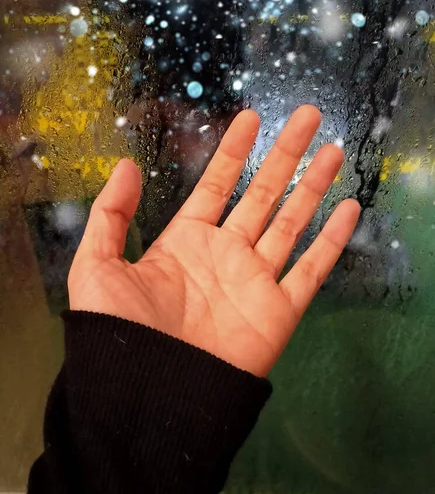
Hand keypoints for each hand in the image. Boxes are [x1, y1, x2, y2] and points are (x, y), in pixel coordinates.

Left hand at [68, 106, 359, 376]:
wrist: (148, 396)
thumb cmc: (120, 332)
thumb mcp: (97, 266)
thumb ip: (111, 214)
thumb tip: (127, 164)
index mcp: (186, 240)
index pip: (217, 184)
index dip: (234, 150)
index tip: (250, 118)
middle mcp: (225, 253)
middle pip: (263, 193)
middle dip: (285, 154)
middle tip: (307, 117)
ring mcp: (255, 279)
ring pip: (292, 222)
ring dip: (314, 186)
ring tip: (333, 151)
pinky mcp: (279, 310)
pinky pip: (311, 269)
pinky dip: (331, 240)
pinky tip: (348, 209)